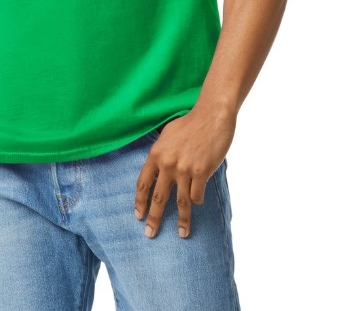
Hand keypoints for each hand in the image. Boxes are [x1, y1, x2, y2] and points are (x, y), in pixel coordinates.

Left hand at [133, 109, 235, 238]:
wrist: (211, 115)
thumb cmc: (190, 123)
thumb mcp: (167, 135)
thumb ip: (161, 153)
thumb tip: (157, 168)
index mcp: (156, 154)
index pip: (143, 183)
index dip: (140, 202)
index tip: (138, 216)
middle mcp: (167, 164)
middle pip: (158, 198)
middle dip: (154, 219)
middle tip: (150, 234)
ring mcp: (184, 169)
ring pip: (180, 202)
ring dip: (181, 220)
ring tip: (182, 233)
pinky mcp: (202, 172)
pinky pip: (197, 195)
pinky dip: (197, 201)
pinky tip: (198, 203)